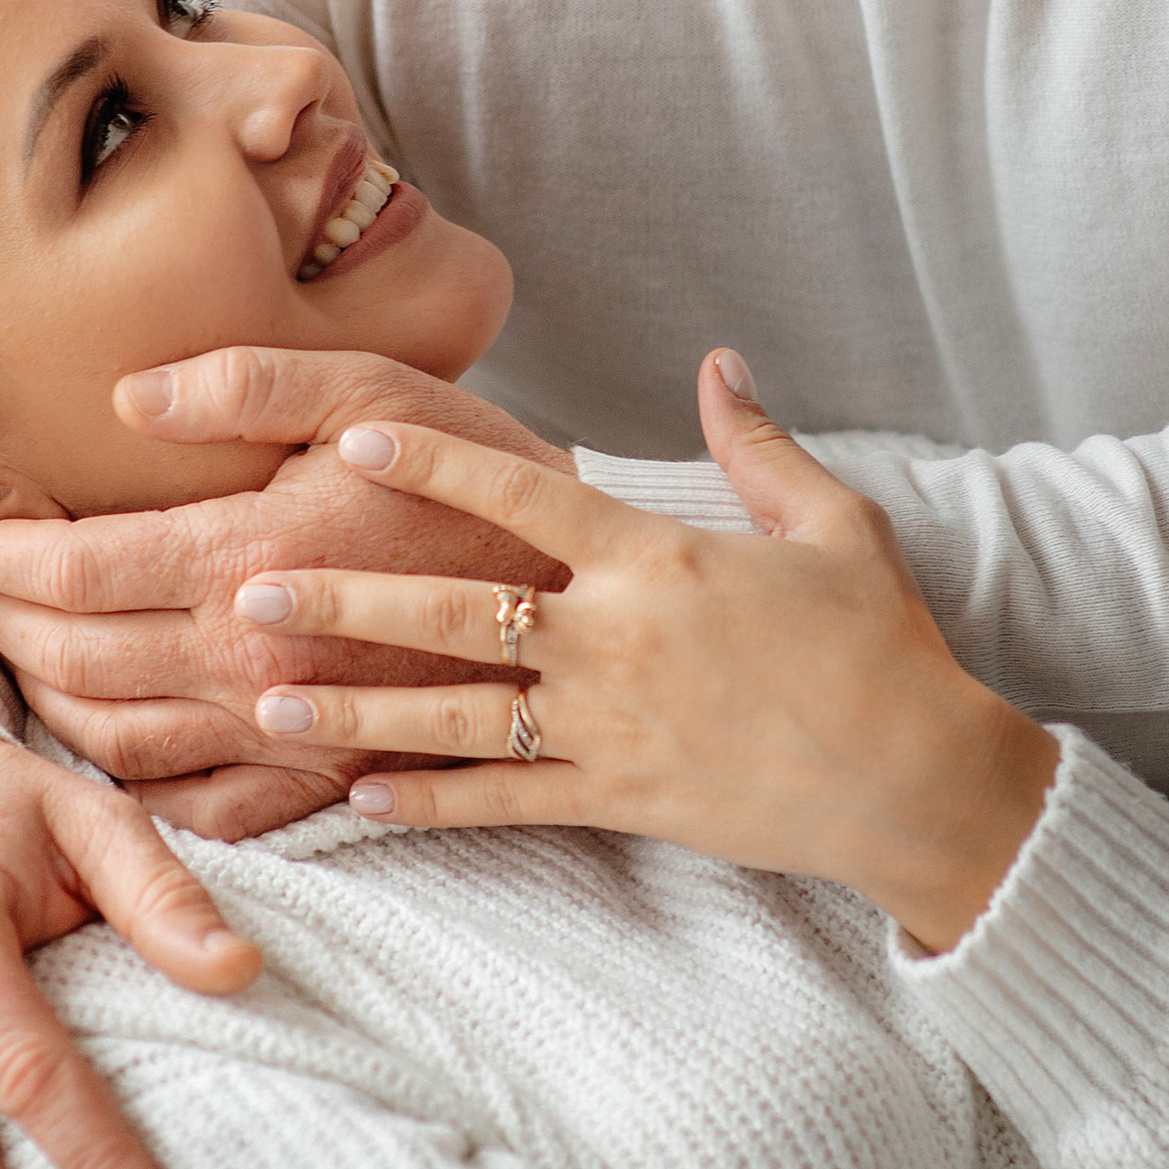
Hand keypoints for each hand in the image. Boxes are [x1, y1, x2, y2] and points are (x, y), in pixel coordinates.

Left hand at [0, 348, 574, 826]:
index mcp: (250, 557)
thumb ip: (246, 383)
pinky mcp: (329, 780)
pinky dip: (131, 787)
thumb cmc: (488, 474)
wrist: (605, 595)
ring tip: (9, 647)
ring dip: (40, 699)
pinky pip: (198, 811)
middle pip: (69, 659)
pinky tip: (107, 746)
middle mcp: (253, 661)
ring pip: (114, 742)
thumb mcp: (377, 390)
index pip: (66, 570)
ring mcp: (289, 735)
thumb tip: (127, 395)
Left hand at [237, 352, 1059, 954]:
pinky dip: (428, 804)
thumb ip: (759, 445)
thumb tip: (720, 364)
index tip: (353, 440)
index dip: (434, 467)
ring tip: (262, 695)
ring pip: (453, 716)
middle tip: (248, 589)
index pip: (522, 498)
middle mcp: (618, 640)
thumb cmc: (883, 645)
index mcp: (659, 558)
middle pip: (453, 613)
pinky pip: (504, 802)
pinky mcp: (623, 799)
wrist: (921, 779)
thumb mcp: (836, 524)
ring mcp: (612, 728)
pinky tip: (358, 799)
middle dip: (343, 600)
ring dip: (352, 705)